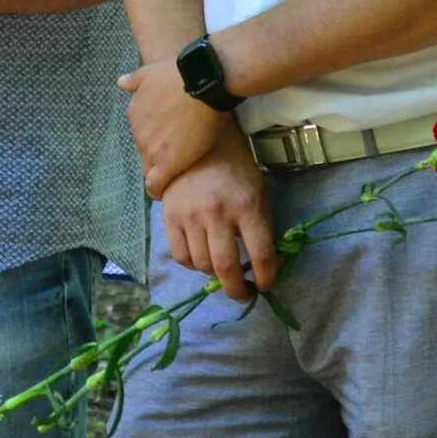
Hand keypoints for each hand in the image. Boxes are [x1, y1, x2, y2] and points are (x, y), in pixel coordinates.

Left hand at [117, 50, 228, 197]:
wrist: (201, 82)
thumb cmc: (180, 73)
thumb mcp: (151, 71)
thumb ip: (134, 80)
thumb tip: (119, 82)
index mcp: (135, 114)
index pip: (142, 136)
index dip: (155, 140)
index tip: (166, 142)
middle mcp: (139, 133)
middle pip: (146, 153)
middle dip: (159, 154)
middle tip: (179, 152)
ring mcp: (152, 150)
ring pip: (152, 168)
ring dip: (163, 168)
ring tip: (181, 167)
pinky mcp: (168, 163)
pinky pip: (155, 185)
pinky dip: (158, 189)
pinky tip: (164, 193)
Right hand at [162, 144, 279, 302]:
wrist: (197, 143)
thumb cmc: (236, 169)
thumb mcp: (258, 192)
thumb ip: (261, 226)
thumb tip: (266, 263)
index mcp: (247, 206)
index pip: (261, 254)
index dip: (266, 277)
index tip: (265, 285)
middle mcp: (218, 213)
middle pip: (227, 267)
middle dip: (237, 289)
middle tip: (243, 294)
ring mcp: (191, 216)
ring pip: (202, 265)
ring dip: (214, 275)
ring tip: (222, 270)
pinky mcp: (170, 218)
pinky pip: (180, 256)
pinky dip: (192, 265)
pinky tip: (201, 259)